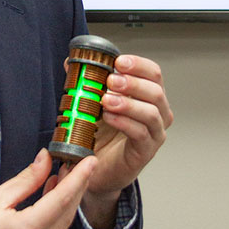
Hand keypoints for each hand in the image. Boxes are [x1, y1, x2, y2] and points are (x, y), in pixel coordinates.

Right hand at [0, 148, 95, 228]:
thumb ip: (25, 180)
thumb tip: (45, 160)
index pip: (62, 200)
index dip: (79, 178)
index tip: (91, 161)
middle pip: (66, 215)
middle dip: (77, 188)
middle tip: (82, 164)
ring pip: (60, 227)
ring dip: (66, 202)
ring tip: (66, 176)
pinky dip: (54, 216)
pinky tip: (51, 198)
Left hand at [80, 54, 172, 228]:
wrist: (97, 167)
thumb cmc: (102, 133)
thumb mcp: (94, 102)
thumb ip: (86, 81)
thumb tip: (71, 62)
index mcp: (148, 95)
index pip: (153, 73)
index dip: (138, 65)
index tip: (118, 61)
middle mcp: (158, 112)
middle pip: (156, 91)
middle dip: (132, 82)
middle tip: (111, 80)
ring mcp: (155, 133)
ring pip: (151, 112)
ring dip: (127, 102)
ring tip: (106, 99)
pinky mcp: (146, 151)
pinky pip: (141, 134)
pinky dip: (124, 122)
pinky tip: (109, 116)